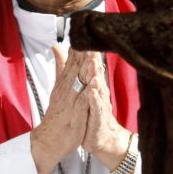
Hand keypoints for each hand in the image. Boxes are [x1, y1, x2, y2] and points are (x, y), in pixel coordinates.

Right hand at [30, 47, 89, 173]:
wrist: (49, 138)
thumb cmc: (57, 112)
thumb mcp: (58, 86)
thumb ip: (60, 66)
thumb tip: (57, 47)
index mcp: (63, 82)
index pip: (71, 61)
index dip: (79, 47)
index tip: (85, 32)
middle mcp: (66, 89)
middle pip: (76, 68)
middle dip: (83, 54)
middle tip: (90, 38)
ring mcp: (71, 102)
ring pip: (79, 83)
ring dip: (86, 70)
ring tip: (93, 57)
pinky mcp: (75, 115)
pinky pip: (83, 103)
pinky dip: (88, 93)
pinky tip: (94, 85)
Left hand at [79, 52, 131, 173]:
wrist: (103, 137)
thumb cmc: (92, 110)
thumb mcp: (83, 88)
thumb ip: (75, 68)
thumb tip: (70, 49)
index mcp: (93, 83)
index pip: (89, 65)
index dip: (86, 51)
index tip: (83, 36)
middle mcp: (98, 91)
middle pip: (95, 72)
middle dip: (93, 59)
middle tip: (91, 45)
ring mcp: (99, 104)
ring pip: (97, 88)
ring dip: (95, 76)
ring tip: (92, 65)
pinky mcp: (98, 118)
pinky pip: (96, 108)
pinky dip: (94, 100)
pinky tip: (92, 92)